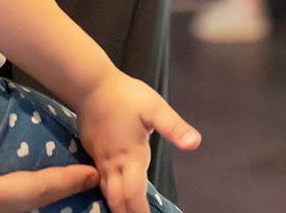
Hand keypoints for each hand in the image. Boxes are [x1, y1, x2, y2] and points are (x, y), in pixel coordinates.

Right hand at [74, 74, 199, 212]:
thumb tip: (195, 142)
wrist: (90, 84)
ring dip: (115, 206)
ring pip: (105, 192)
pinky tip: (110, 195)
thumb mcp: (155, 108)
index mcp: (131, 157)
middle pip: (117, 200)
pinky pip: (97, 181)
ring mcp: (100, 159)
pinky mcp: (92, 153)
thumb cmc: (125, 95)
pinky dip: (106, 193)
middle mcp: (113, 164)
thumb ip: (174, 127)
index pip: (135, 196)